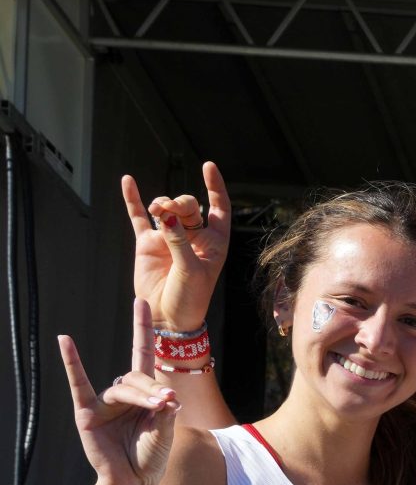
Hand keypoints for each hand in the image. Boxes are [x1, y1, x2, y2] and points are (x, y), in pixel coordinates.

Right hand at [61, 300, 180, 484]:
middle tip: (167, 405)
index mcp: (143, 393)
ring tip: (157, 408)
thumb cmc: (151, 456)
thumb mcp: (165, 433)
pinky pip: (78, 384)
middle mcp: (122, 393)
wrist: (135, 482)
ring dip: (141, 396)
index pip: (142, 354)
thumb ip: (165, 413)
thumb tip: (168, 397)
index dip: (141, 328)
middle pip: (138, 376)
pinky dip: (72, 363)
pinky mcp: (87, 412)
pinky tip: (65, 342)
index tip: (140, 301)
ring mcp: (104, 402)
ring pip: (123, 387)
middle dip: (154, 390)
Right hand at [125, 163, 229, 333]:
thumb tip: (165, 215)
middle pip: (188, 205)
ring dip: (161, 203)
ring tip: (157, 210)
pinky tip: (127, 181)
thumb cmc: (190, 298)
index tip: (208, 166)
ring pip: (165, 208)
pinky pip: (139, 217)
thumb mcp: (191, 270)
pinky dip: (133, 200)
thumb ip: (179, 242)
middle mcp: (192, 236)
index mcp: (214, 242)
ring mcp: (169, 237)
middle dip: (179, 202)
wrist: (168, 317)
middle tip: (169, 210)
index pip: (218, 207)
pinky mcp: (148, 243)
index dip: (215, 187)